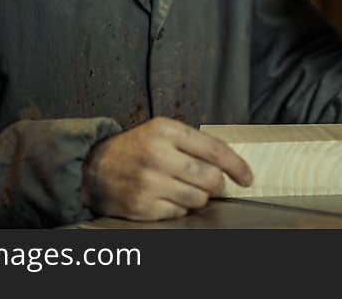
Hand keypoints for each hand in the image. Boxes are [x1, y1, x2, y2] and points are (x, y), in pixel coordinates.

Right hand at [81, 116, 252, 220]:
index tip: (247, 177)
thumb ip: (193, 143)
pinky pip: (180, 212)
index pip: (214, 149)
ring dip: (199, 197)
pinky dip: (180, 207)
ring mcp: (149, 183)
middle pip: (210, 178)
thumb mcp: (162, 132)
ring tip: (184, 188)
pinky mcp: (142, 206)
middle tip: (212, 184)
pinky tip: (167, 197)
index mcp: (165, 130)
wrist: (94, 168)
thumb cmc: (135, 148)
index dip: (236, 166)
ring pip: (199, 199)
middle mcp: (157, 155)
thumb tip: (230, 165)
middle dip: (217, 184)